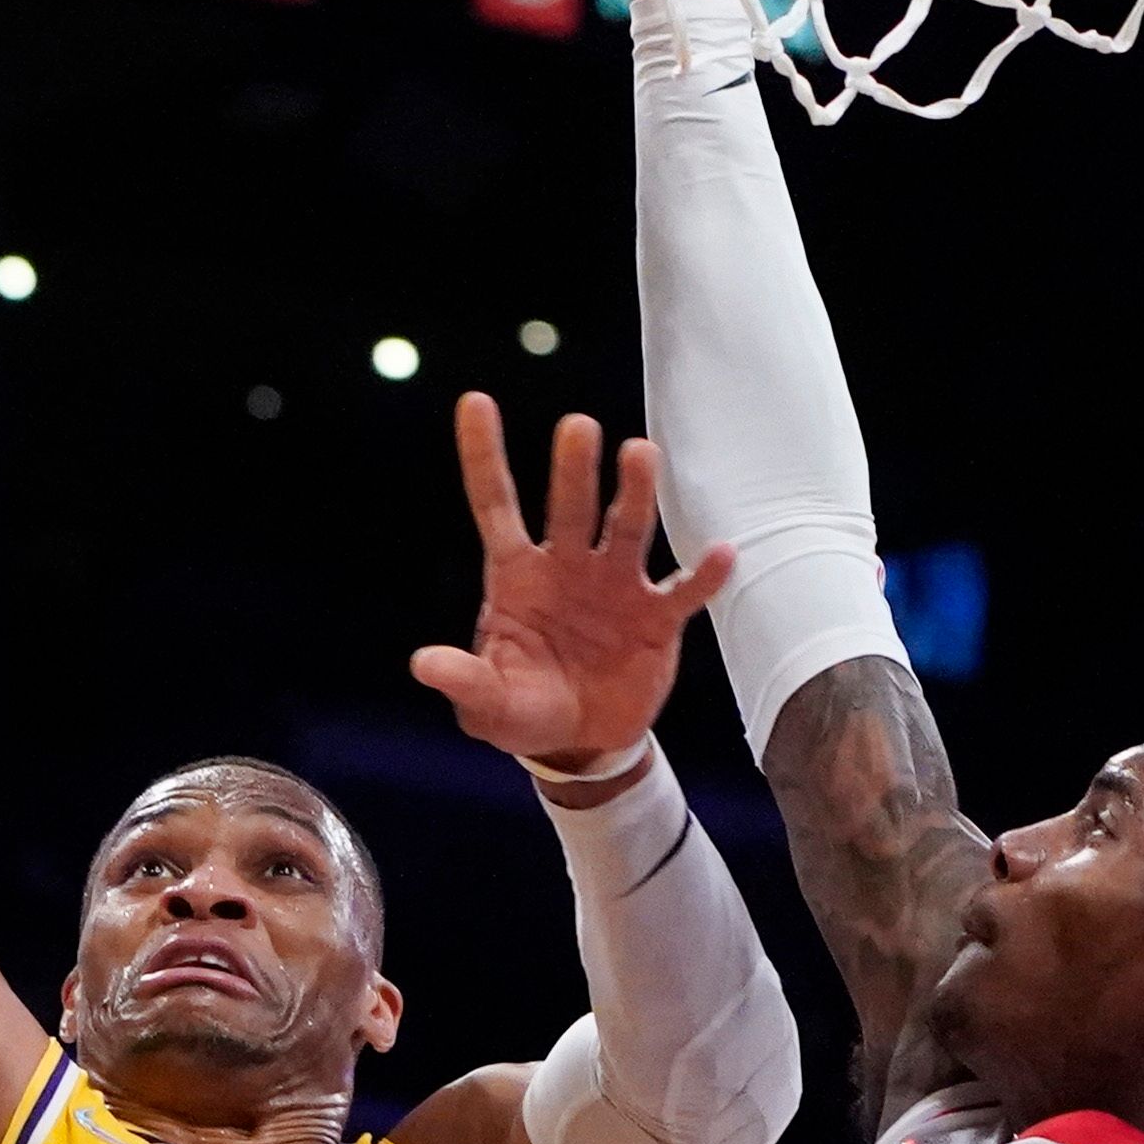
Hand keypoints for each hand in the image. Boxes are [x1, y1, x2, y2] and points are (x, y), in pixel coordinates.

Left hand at [411, 394, 732, 770]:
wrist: (579, 742)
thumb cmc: (523, 709)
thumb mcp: (486, 702)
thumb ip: (463, 680)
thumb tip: (423, 664)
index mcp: (517, 575)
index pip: (496, 504)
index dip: (483, 455)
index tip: (475, 402)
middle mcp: (568, 567)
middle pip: (570, 507)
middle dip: (574, 468)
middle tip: (578, 428)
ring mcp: (616, 588)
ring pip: (627, 529)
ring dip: (634, 492)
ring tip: (639, 453)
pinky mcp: (657, 621)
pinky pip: (682, 592)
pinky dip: (701, 575)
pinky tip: (720, 553)